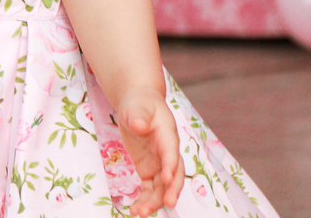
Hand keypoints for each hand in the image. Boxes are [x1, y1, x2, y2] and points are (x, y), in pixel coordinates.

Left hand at [118, 87, 183, 216]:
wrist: (140, 106)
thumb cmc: (140, 104)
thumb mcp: (137, 106)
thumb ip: (138, 116)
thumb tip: (138, 126)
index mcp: (167, 135)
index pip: (172, 152)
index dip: (171, 165)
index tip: (166, 178)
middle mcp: (167, 153)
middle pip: (174, 175)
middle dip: (171, 190)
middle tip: (167, 204)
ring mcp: (159, 163)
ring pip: (162, 187)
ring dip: (154, 201)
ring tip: (140, 213)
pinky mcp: (149, 170)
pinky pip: (150, 189)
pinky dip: (145, 200)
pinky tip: (135, 211)